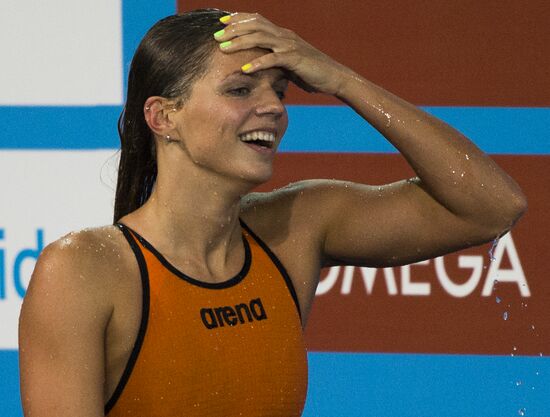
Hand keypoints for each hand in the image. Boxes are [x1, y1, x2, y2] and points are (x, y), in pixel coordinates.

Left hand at [215, 12, 352, 95]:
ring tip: (223, 48)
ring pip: (260, 38)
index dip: (239, 19)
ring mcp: (290, 46)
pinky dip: (258, 64)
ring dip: (240, 42)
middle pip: (255, 26)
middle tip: (216, 35)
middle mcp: (285, 36)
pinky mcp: (296, 60)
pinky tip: (245, 70)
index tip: (221, 22)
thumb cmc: (311, 72)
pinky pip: (273, 59)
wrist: (334, 77)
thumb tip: (259, 63)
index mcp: (282, 34)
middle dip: (233, 29)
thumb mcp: (289, 62)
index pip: (257, 20)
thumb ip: (274, 58)